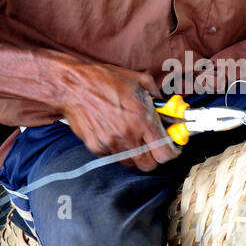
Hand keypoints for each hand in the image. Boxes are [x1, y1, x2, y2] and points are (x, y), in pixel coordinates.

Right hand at [49, 59, 180, 171]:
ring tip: (131, 137)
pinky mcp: (96, 147)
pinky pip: (113, 157)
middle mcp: (128, 134)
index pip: (165, 153)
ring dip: (135, 154)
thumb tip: (172, 111)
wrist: (73, 86)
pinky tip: (113, 133)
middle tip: (152, 144)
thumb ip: (159, 99)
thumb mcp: (140, 82)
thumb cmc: (106, 80)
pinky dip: (116, 150)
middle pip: (149, 165)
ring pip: (130, 163)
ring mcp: (111, 143)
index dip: (171, 153)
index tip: (171, 148)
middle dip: (154, 157)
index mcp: (143, 119)